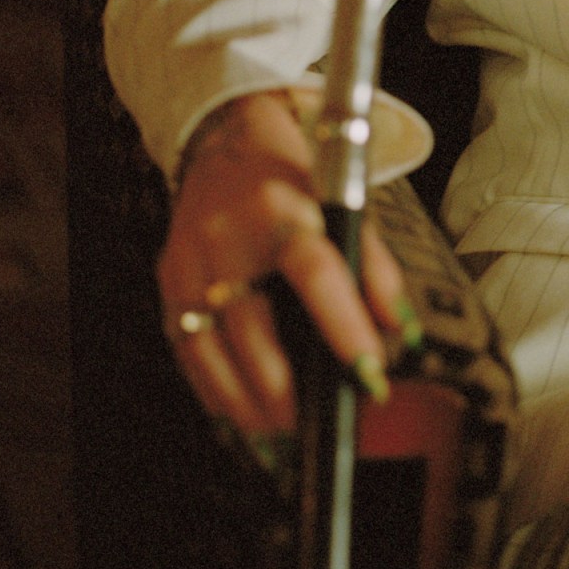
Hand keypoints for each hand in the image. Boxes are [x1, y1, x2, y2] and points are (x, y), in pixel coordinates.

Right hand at [157, 90, 410, 435]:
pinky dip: (214, 388)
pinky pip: (186, 348)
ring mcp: (189, 261)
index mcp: (280, 209)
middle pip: (252, 324)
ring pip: (210, 348)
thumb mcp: (343, 206)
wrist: (224, 140)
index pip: (314, 271)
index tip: (369, 370)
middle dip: (284, 385)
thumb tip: (401, 332)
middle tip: (316, 419)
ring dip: (246, 400)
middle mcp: (227, 236)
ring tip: (282, 428)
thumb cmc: (294, 179)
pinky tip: (240, 413)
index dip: (344, 325)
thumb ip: (374, 268)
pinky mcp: (168, 281)